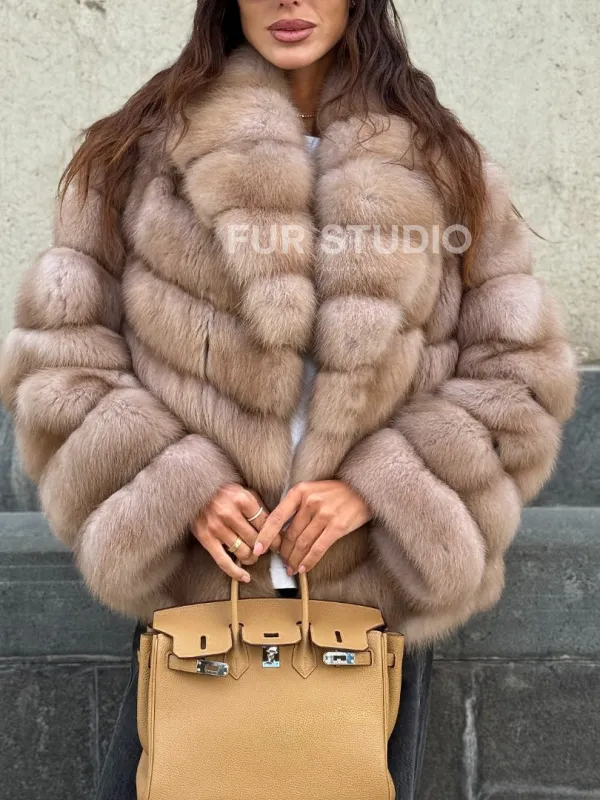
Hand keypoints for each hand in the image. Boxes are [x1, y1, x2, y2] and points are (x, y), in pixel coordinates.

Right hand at [193, 484, 267, 582]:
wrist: (194, 489)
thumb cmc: (223, 491)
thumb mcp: (243, 491)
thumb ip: (259, 507)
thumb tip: (276, 528)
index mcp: (243, 499)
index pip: (265, 524)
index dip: (275, 537)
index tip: (279, 545)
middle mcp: (230, 513)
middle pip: (255, 540)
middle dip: (262, 548)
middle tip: (264, 550)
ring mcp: (217, 526)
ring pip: (243, 552)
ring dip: (251, 558)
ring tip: (252, 557)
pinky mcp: (206, 537)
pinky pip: (223, 561)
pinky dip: (236, 572)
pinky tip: (245, 577)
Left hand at [253, 481, 371, 574]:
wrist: (365, 488)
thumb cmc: (336, 492)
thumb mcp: (313, 490)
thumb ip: (297, 505)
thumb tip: (280, 530)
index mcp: (300, 491)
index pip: (277, 517)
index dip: (265, 535)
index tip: (258, 549)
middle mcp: (311, 501)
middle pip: (290, 534)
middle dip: (283, 553)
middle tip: (282, 562)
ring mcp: (325, 514)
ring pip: (303, 544)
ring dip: (295, 560)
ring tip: (291, 568)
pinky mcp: (338, 526)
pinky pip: (318, 548)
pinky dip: (309, 560)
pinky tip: (304, 568)